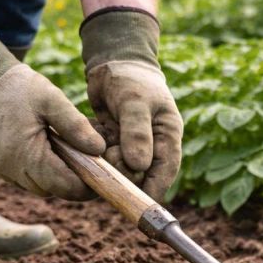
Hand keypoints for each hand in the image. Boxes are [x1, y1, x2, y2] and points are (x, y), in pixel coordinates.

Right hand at [0, 21, 104, 199]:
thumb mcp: (52, 99)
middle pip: (51, 190)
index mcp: (25, 153)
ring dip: (53, 177)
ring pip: (37, 187)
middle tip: (87, 162)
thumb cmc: (18, 88)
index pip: (64, 186)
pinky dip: (37, 171)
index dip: (86, 187)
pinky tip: (44, 150)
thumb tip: (99, 150)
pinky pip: (22, 178)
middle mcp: (8, 167)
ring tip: (65, 152)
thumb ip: (76, 126)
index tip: (101, 177)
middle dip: (71, 181)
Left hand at [81, 8, 182, 200]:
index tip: (135, 199)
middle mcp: (153, 146)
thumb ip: (136, 133)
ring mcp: (133, 147)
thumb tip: (139, 166)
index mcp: (167, 137)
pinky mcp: (114, 144)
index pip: (165, 172)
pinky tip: (95, 133)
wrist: (112, 62)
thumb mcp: (134, 102)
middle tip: (108, 156)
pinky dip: (96, 152)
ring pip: (120, 169)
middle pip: (141, 176)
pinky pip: (105, 159)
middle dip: (123, 172)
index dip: (152, 189)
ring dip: (107, 162)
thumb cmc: (130, 78)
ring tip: (102, 139)